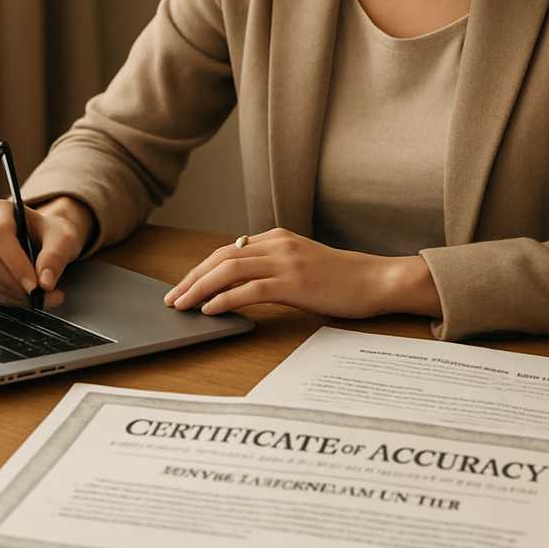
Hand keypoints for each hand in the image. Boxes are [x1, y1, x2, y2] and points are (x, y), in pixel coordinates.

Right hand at [0, 196, 95, 308]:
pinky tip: (25, 296)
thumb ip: (56, 256)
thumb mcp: (63, 238)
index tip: (34, 285)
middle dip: (14, 284)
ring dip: (12, 294)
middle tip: (39, 296)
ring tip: (40, 297)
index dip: (14, 262)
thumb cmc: (52, 233)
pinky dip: (7, 297)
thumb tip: (45, 282)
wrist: (49, 239)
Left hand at [162, 228, 439, 318]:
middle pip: (221, 257)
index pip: (227, 250)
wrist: (376, 279)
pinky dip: (225, 298)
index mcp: (277, 237)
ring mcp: (286, 261)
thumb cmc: (341, 277)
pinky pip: (250, 288)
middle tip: (172, 298)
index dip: (200, 269)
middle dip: (192, 278)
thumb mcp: (302, 263)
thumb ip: (273, 264)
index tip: (183, 286)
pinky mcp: (295, 282)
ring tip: (183, 305)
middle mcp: (277, 244)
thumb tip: (239, 279)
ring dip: (200, 288)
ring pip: (229, 269)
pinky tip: (210, 310)